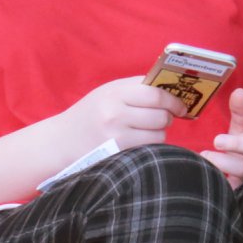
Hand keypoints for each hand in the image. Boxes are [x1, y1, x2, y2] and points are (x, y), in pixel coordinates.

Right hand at [64, 76, 187, 148]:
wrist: (62, 141)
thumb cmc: (90, 114)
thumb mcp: (108, 92)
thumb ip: (136, 88)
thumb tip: (172, 89)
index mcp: (115, 92)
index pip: (155, 94)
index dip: (174, 100)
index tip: (181, 105)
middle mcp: (115, 112)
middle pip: (161, 115)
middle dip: (169, 117)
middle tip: (165, 117)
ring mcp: (116, 135)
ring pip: (159, 134)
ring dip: (160, 133)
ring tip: (148, 130)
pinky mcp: (117, 153)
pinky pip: (149, 148)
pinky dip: (151, 145)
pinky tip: (140, 141)